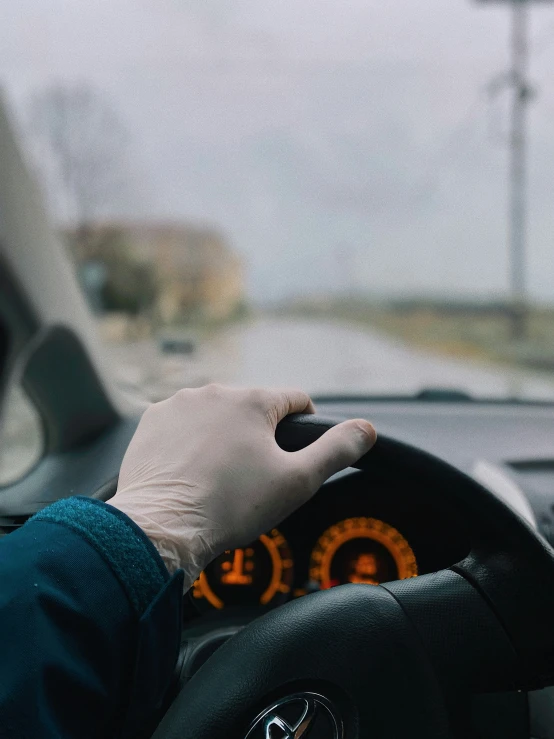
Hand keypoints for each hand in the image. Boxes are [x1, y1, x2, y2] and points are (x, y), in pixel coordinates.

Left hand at [109, 385, 376, 588]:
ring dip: (223, 436)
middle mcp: (214, 392)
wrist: (162, 528)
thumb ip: (337, 450)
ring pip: (216, 415)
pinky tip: (191, 471)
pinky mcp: (151, 422)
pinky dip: (190, 442)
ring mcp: (178, 405)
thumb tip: (366, 428)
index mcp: (253, 400)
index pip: (296, 400)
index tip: (298, 451)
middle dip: (260, 435)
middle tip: (257, 475)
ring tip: (221, 477)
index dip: (306, 424)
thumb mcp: (298, 481)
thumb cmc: (231, 506)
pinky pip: (182, 425)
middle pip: (253, 408)